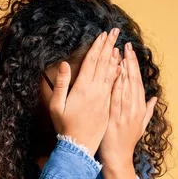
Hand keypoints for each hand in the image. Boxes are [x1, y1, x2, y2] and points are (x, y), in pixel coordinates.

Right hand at [49, 28, 122, 155]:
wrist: (79, 146)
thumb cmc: (64, 126)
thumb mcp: (56, 106)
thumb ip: (60, 84)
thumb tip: (64, 64)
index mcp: (82, 88)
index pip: (92, 62)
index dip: (97, 47)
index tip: (103, 34)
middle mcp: (95, 91)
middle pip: (103, 63)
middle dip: (109, 46)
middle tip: (115, 32)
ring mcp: (103, 98)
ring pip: (111, 73)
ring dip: (115, 57)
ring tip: (118, 45)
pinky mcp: (108, 105)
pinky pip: (115, 85)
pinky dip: (118, 74)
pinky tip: (121, 66)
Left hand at [98, 41, 157, 167]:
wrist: (118, 157)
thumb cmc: (127, 141)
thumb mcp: (141, 126)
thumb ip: (147, 110)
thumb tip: (154, 98)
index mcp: (139, 107)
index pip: (137, 82)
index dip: (134, 66)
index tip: (130, 52)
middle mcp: (134, 108)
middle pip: (132, 80)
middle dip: (129, 62)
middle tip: (126, 45)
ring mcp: (125, 112)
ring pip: (124, 86)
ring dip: (122, 68)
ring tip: (119, 53)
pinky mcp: (114, 116)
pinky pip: (115, 96)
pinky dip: (115, 83)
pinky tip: (112, 73)